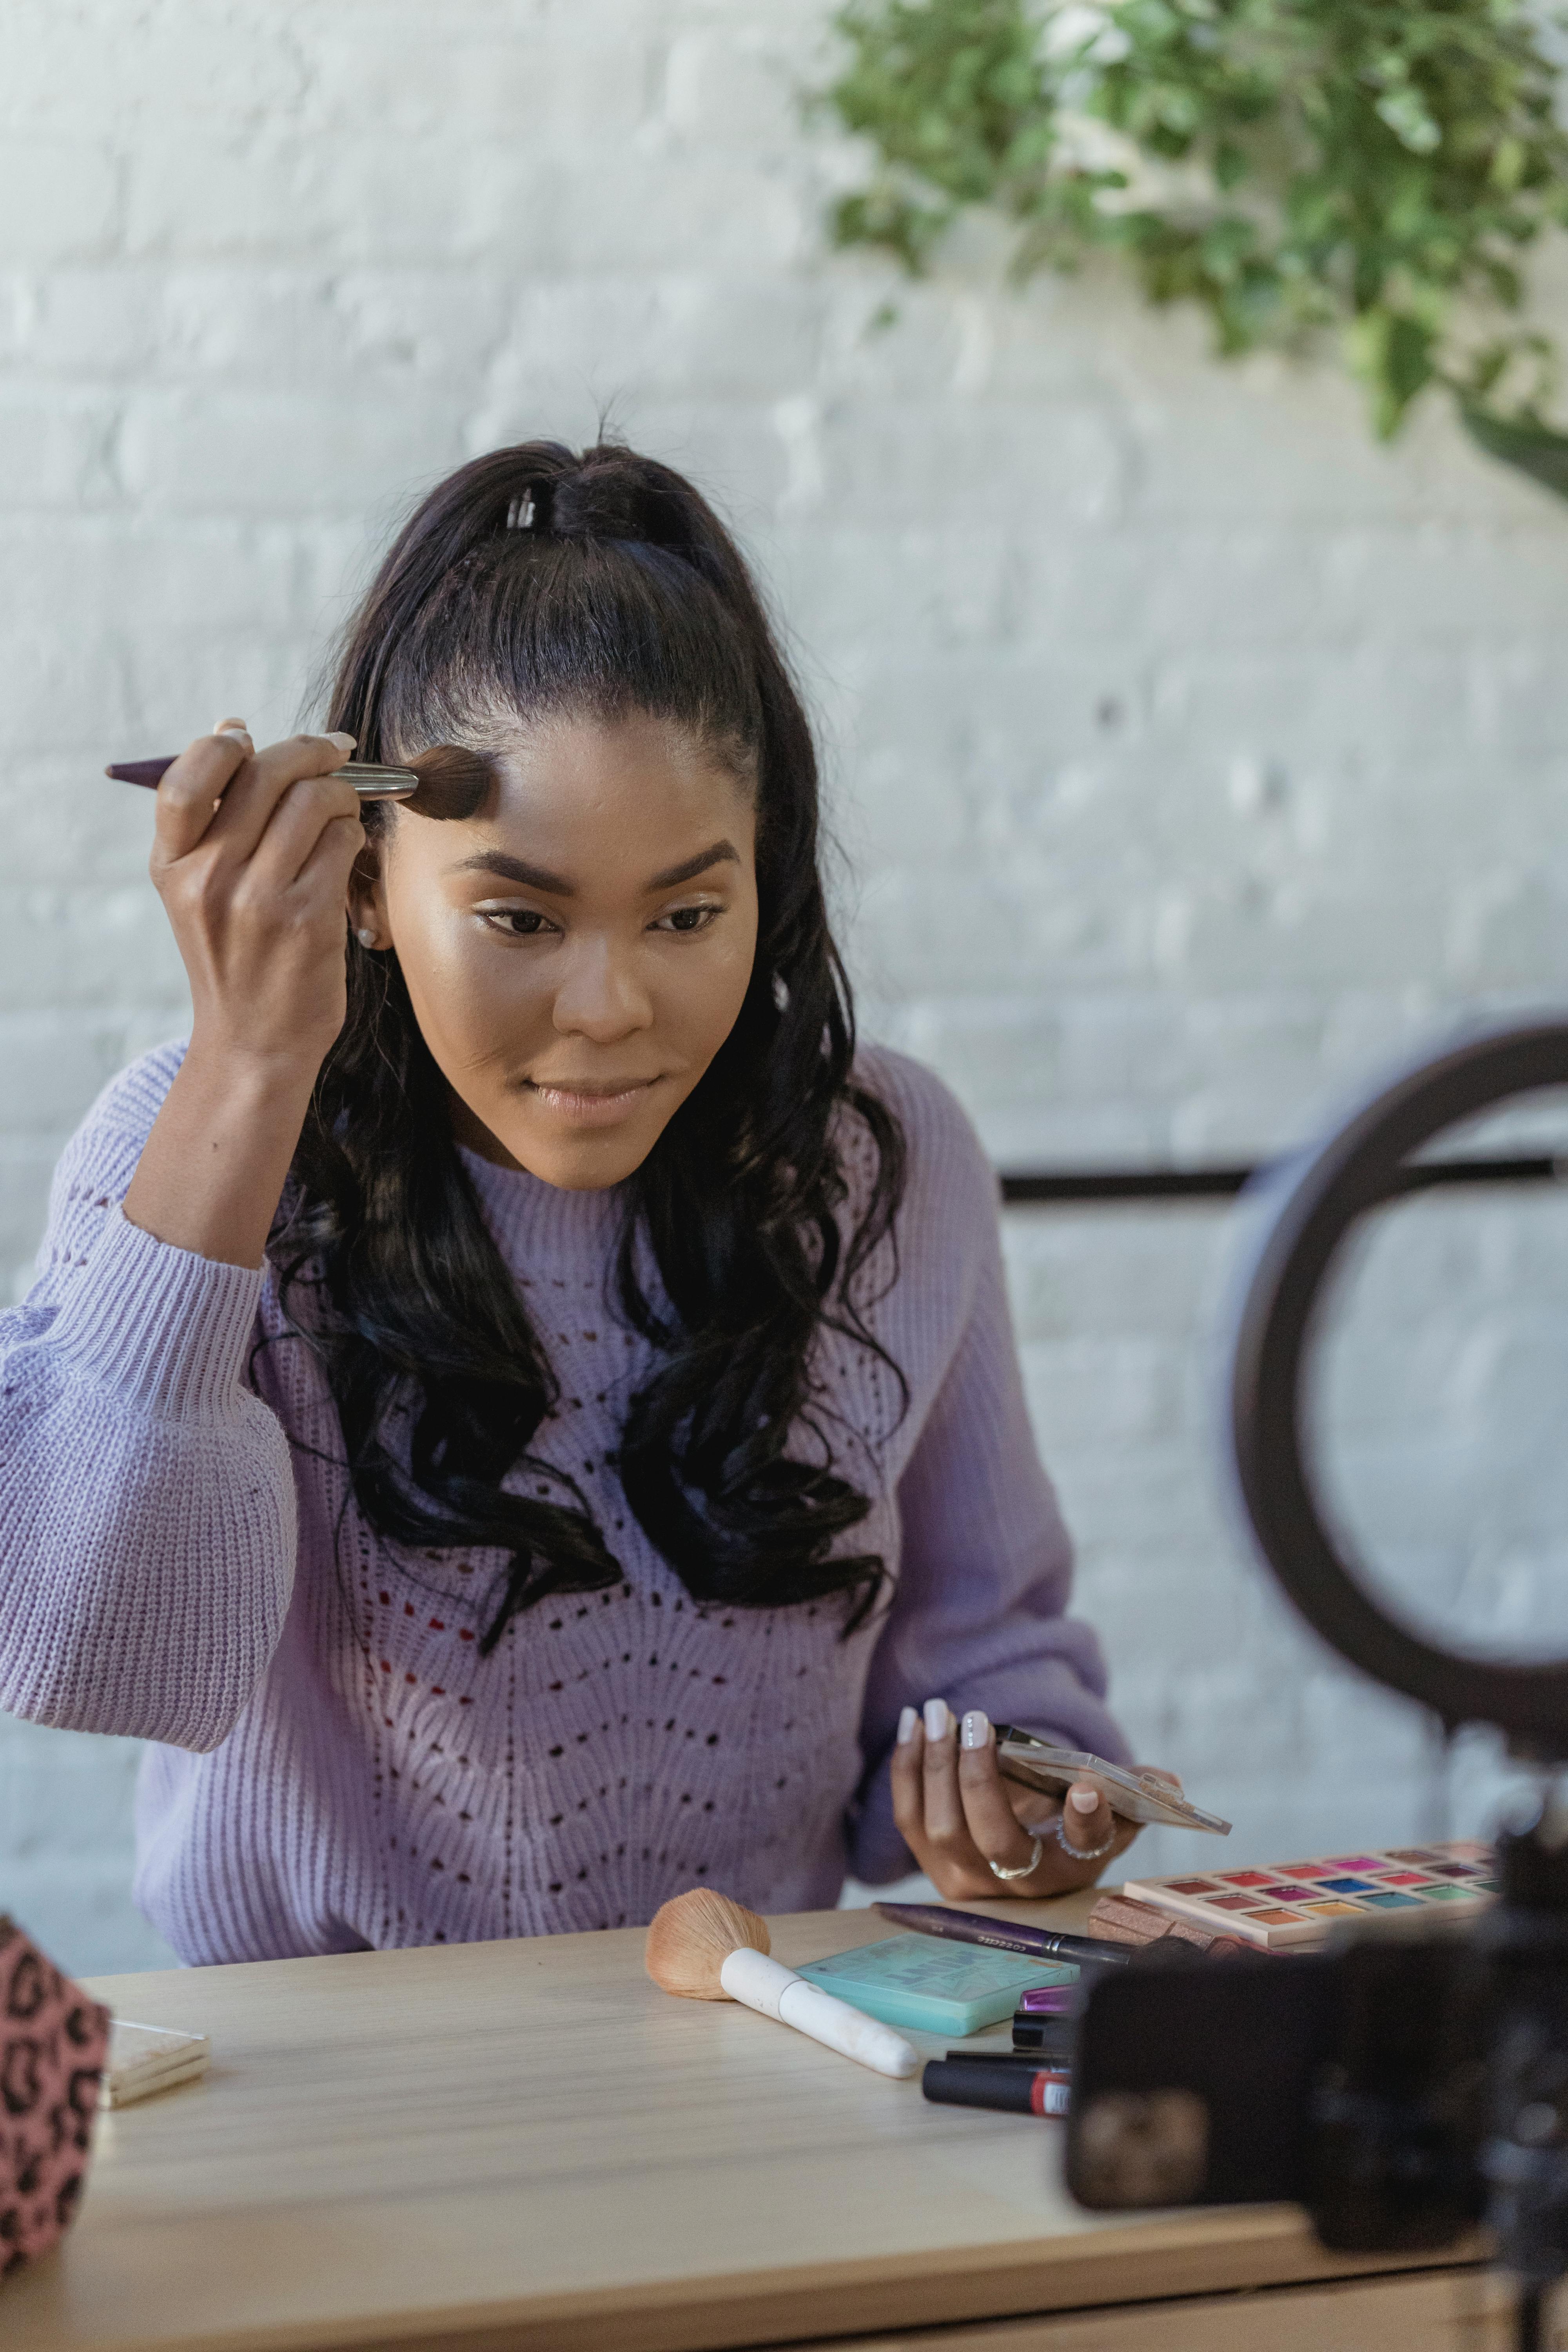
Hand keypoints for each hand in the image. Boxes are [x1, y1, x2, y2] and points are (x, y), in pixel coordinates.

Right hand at [147, 721, 364, 1077]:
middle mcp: (208, 878)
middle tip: (334, 751)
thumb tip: (230, 727)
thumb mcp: (197, 889)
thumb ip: (211, 816)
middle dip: (309, 750)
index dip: (224, 745)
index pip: (186, 778)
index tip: (251, 735)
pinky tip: (348, 847)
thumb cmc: (234, 955)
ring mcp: (259, 899)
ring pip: (313, 801)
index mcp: (171, 864)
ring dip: (341, 793)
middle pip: (263, 774)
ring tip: (343, 808)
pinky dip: (353, 834)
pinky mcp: (308, 919)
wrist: (254, 1040)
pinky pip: (343, 842)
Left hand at [889, 1700, 1181, 1901]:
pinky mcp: (931, 1864)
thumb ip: (1136, 1789)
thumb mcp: (1109, 1807)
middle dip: (980, 1777)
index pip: (1085, 1849)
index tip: (1086, 1785)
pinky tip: (913, 1724)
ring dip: (936, 1765)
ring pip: (944, 1827)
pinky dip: (907, 1768)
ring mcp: (969, 1879)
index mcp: (1074, 1865)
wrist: (1024, 1853)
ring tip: (939, 1711)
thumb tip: (1169, 1784)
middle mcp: (1020, 1884)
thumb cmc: (1068, 1818)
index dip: (1087, 1822)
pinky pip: (909, 1818)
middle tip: (977, 1718)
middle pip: (996, 1839)